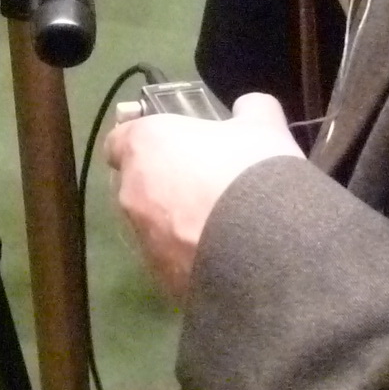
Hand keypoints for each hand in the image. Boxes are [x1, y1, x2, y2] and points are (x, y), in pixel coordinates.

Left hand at [105, 92, 304, 302]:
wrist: (269, 250)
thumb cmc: (253, 171)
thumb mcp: (263, 125)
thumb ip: (249, 110)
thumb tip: (248, 109)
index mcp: (145, 146)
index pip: (119, 140)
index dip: (145, 141)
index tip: (173, 145)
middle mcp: (132, 193)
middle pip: (138, 185)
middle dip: (165, 185)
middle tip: (207, 184)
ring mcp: (144, 241)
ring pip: (153, 227)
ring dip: (177, 224)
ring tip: (222, 227)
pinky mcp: (162, 281)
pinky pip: (172, 263)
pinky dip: (190, 259)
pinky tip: (226, 258)